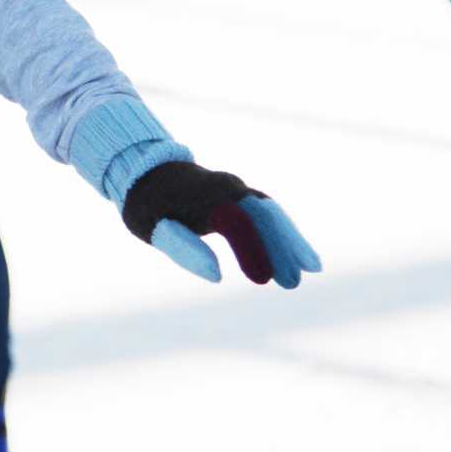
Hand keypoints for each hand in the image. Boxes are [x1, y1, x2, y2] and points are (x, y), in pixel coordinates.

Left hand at [121, 161, 320, 287]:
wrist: (145, 170)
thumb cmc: (147, 205)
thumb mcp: (154, 229)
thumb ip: (185, 249)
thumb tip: (217, 276)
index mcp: (205, 196)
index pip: (237, 222)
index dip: (252, 250)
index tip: (263, 281)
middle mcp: (227, 188)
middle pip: (266, 214)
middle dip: (288, 243)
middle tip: (305, 274)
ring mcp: (236, 190)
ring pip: (271, 214)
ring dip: (289, 241)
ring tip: (304, 274)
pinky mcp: (238, 197)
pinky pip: (266, 214)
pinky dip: (280, 234)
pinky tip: (290, 259)